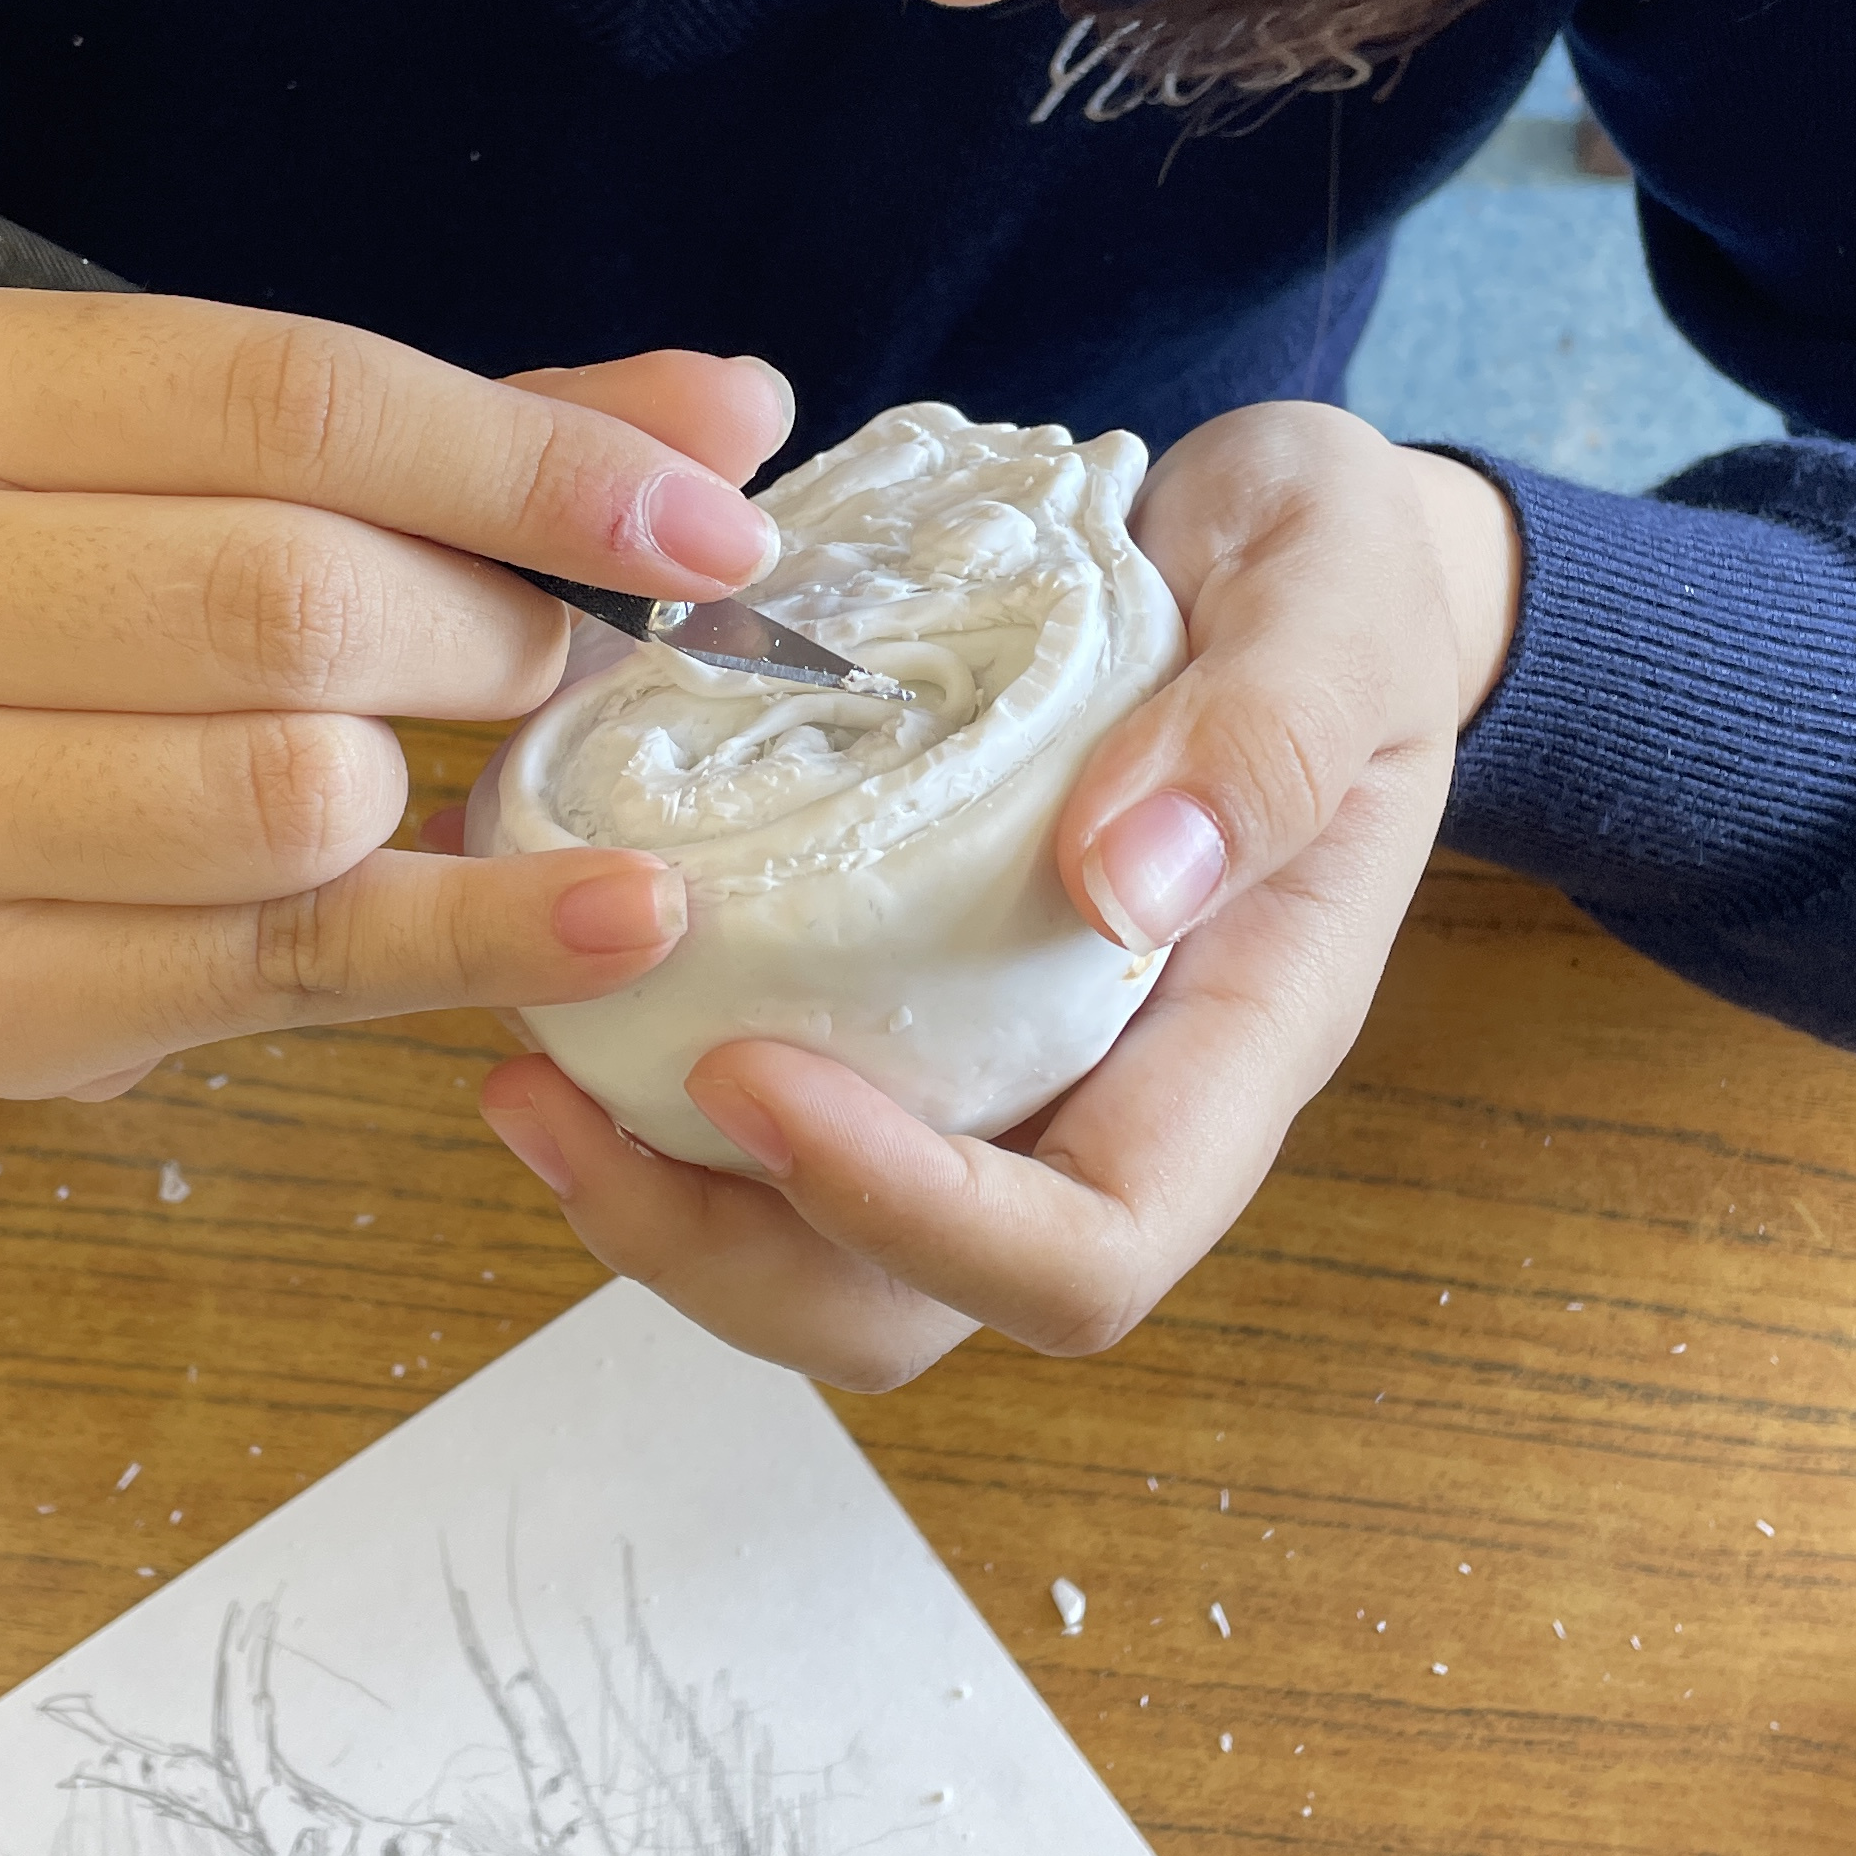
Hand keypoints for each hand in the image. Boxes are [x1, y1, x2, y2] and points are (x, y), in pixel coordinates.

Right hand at [0, 293, 793, 1097]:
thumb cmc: (90, 599)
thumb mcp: (233, 462)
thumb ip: (471, 429)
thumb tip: (729, 412)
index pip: (285, 397)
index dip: (525, 462)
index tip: (712, 525)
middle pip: (288, 598)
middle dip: (490, 632)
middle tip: (562, 660)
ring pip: (284, 797)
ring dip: (438, 788)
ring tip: (457, 770)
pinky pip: (286, 969)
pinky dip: (477, 941)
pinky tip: (604, 915)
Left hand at [474, 403, 1520, 1389]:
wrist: (1285, 547)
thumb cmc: (1336, 576)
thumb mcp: (1341, 597)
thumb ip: (1271, 728)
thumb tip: (1123, 882)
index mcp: (1234, 1049)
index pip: (1084, 1252)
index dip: (909, 1214)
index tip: (745, 1071)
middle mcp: (1107, 1102)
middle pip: (909, 1308)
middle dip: (717, 1250)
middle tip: (545, 1096)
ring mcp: (995, 1067)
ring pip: (808, 1249)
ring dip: (649, 1198)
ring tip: (515, 1065)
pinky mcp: (900, 1003)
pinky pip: (764, 1119)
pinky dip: (639, 1086)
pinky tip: (544, 962)